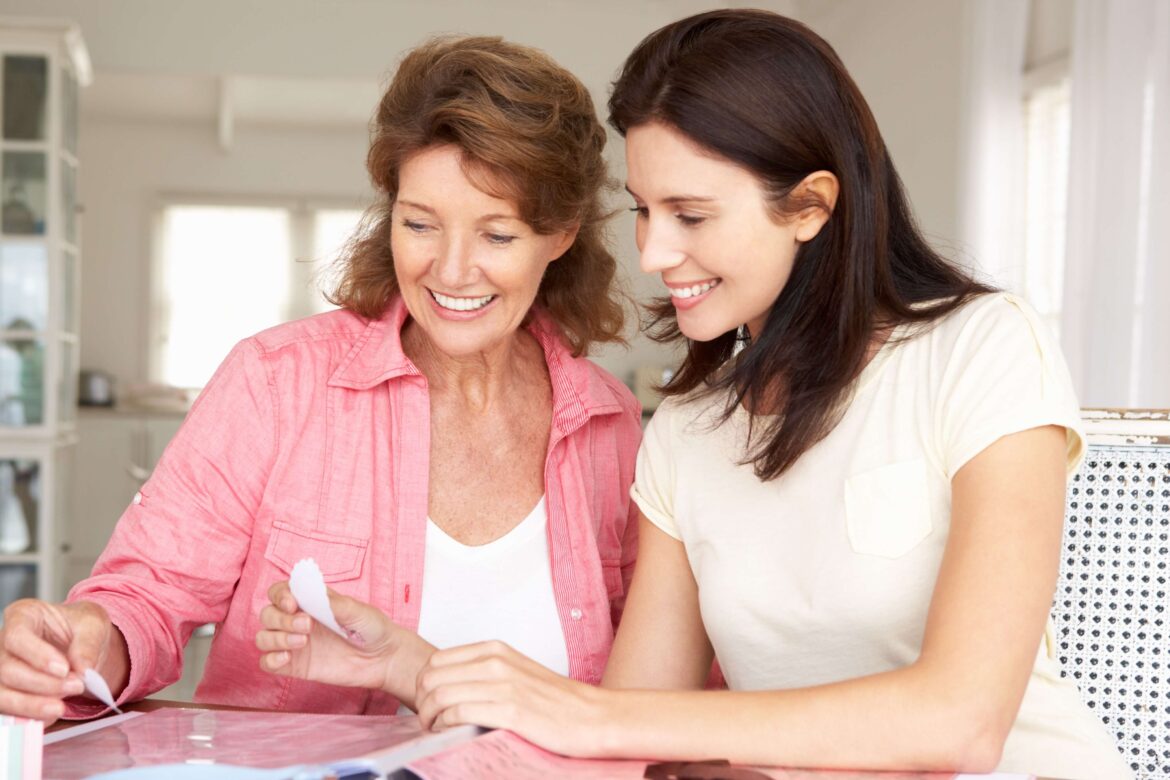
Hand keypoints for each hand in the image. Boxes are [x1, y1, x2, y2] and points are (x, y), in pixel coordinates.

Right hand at [0, 599, 122, 722]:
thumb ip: (88, 643)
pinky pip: (8, 711)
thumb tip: (83, 670)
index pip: (17, 636)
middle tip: (76, 686)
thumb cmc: (81, 627)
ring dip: (31, 705)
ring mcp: (0, 670)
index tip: (64, 669)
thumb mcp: (94, 624)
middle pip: (8, 669)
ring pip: (1, 694)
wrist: (80, 644)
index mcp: (23, 616)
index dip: (37, 656)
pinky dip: (28, 716)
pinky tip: (51, 714)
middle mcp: (3, 643)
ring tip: (61, 707)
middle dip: (43, 684)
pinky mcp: (5, 693)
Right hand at [255, 581, 434, 706]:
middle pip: (267, 615)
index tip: (292, 604)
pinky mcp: (295, 666)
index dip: (279, 595)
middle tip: (308, 626)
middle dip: (281, 619)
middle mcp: (297, 620)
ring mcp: (295, 644)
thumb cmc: (373, 628)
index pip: (279, 592)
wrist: (384, 658)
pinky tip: (287, 658)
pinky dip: (270, 660)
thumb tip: (313, 591)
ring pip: (263, 637)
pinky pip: (267, 663)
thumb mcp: (358, 611)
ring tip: (303, 642)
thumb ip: (334, 603)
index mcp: (310, 601)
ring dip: (276, 638)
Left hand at [415, 640, 609, 756]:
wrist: (593, 717)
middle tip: (429, 720)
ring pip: (439, 696)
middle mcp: (496, 662)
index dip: (425, 685)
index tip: (431, 703)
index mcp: (495, 650)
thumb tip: (447, 686)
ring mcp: (503, 686)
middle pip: (430, 678)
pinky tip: (450, 734)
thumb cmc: (555, 701)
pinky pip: (458, 714)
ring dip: (429, 717)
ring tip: (436, 730)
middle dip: (421, 702)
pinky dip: (444, 726)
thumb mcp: (515, 672)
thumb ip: (483, 672)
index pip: (435, 661)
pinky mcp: (510, 711)